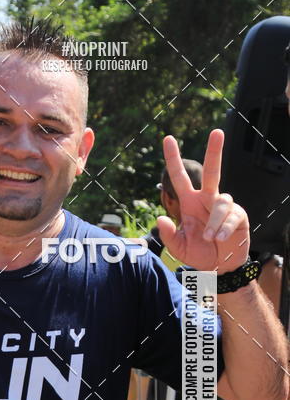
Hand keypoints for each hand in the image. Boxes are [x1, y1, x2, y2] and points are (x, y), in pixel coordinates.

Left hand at [157, 129, 248, 272]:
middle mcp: (207, 200)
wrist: (219, 267)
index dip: (173, 159)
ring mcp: (223, 207)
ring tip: (209, 238)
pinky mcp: (238, 216)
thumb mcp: (179, 248)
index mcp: (189, 203)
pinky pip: (231, 216)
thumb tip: (160, 219)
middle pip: (212, 170)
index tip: (167, 139)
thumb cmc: (198, 254)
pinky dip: (223, 228)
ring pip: (221, 201)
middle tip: (217, 132)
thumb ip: (168, 235)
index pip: (179, 177)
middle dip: (214, 151)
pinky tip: (218, 238)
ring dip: (213, 221)